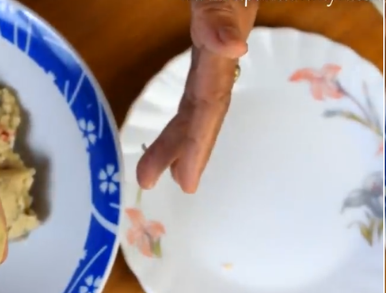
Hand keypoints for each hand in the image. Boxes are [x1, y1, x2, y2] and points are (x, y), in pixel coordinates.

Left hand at [135, 0, 258, 192]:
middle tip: (150, 183)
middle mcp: (221, 53)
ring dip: (183, 135)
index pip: (211, 104)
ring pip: (200, 98)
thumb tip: (234, 50)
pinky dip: (190, 107)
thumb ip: (222, 16)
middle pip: (204, 110)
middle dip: (184, 150)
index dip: (198, 144)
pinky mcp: (207, 28)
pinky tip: (182, 121)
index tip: (185, 183)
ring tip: (161, 170)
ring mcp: (215, 44)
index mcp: (223, 48)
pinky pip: (199, 80)